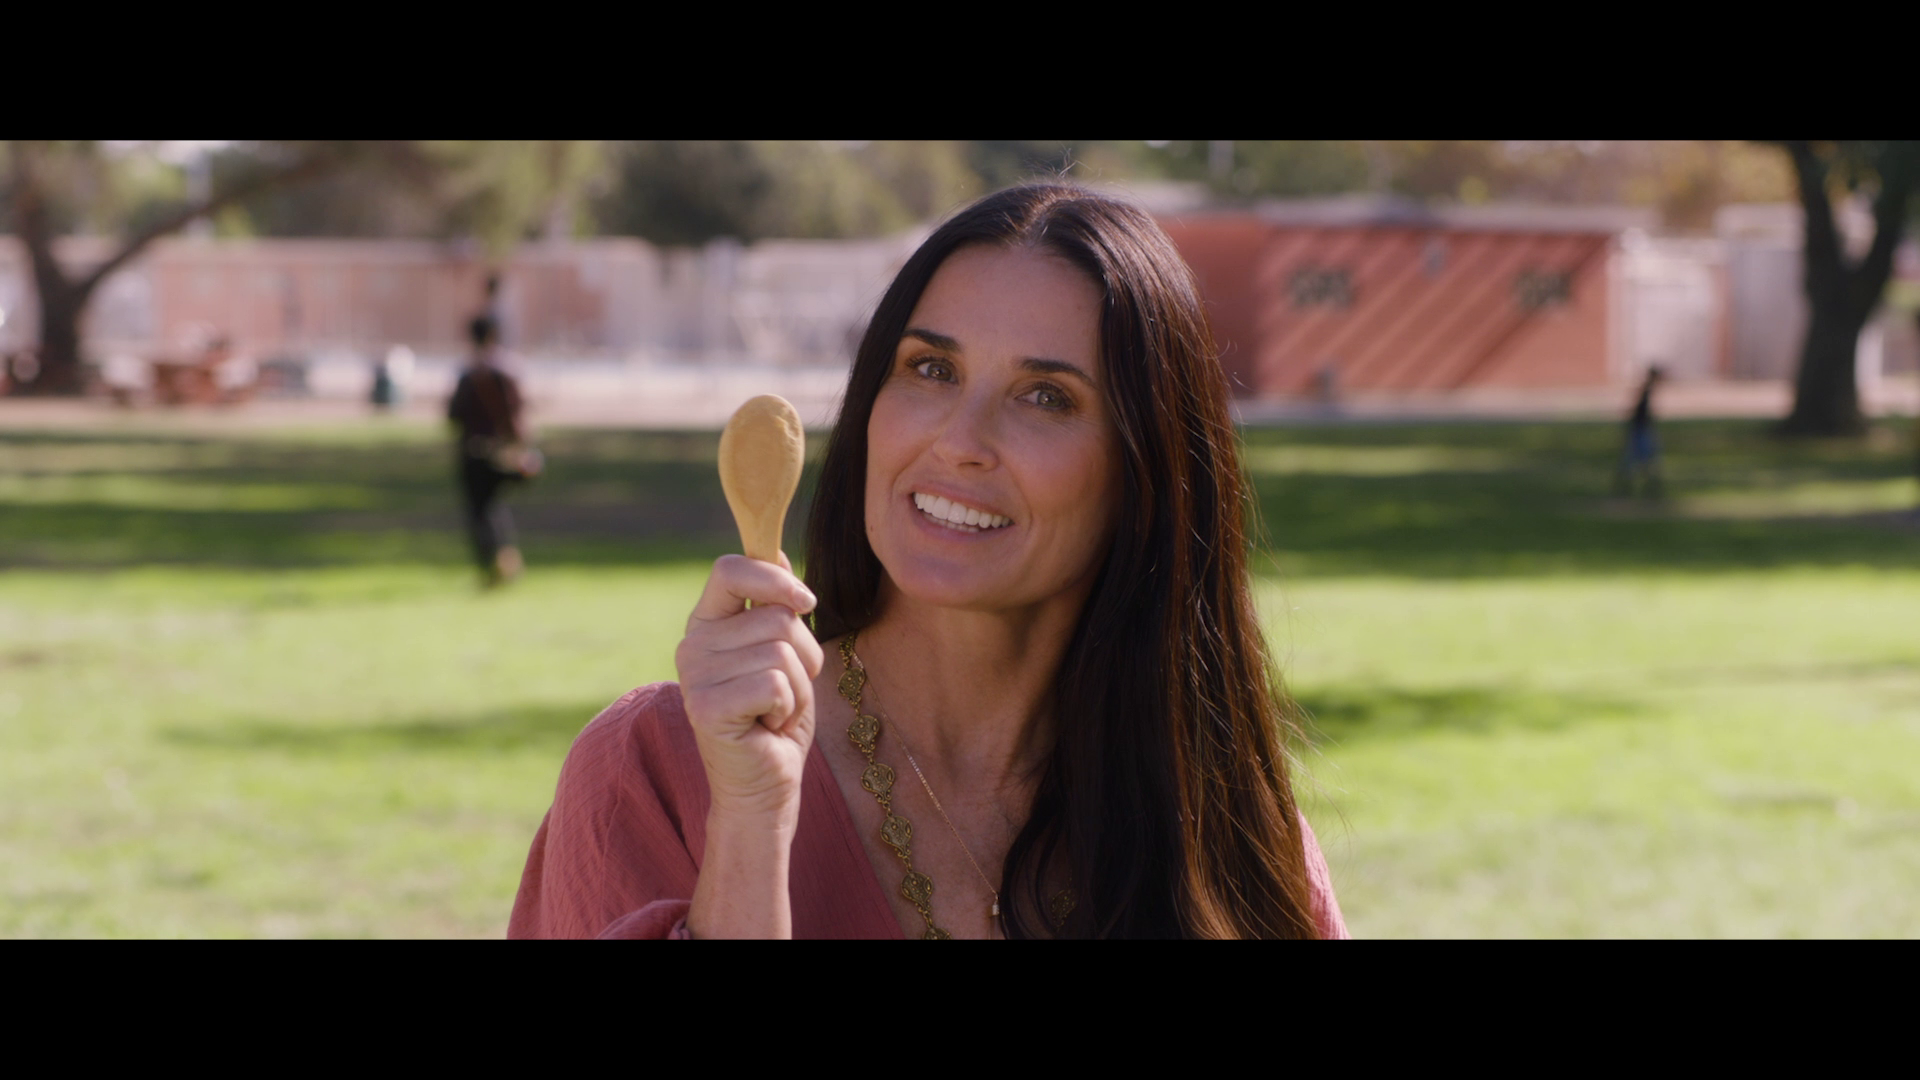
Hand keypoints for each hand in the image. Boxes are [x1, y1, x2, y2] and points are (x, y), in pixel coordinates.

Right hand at [675, 553, 824, 822]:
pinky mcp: (707, 707)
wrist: (765, 786)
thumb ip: (775, 607)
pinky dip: (788, 708)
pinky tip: (768, 727)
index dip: (774, 577)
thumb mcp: (783, 653)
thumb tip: (776, 551)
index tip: (805, 602)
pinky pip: (776, 683)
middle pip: (777, 616)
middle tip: (784, 694)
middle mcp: (692, 644)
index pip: (730, 568)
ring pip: (783, 652)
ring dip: (799, 689)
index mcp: (707, 623)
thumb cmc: (777, 718)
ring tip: (776, 713)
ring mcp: (695, 676)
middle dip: (804, 657)